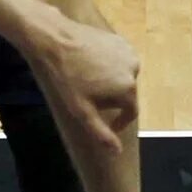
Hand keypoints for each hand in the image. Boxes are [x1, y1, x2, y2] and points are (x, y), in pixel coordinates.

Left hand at [29, 17, 139, 156]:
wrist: (57, 39)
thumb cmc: (68, 77)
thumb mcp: (82, 110)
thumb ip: (101, 133)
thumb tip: (117, 152)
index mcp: (128, 87)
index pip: (131, 111)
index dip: (120, 121)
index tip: (109, 124)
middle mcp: (134, 69)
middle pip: (127, 93)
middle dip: (113, 99)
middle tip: (91, 99)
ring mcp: (128, 51)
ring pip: (123, 76)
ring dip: (112, 82)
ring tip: (90, 82)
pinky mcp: (119, 39)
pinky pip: (120, 60)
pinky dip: (110, 66)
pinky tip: (92, 66)